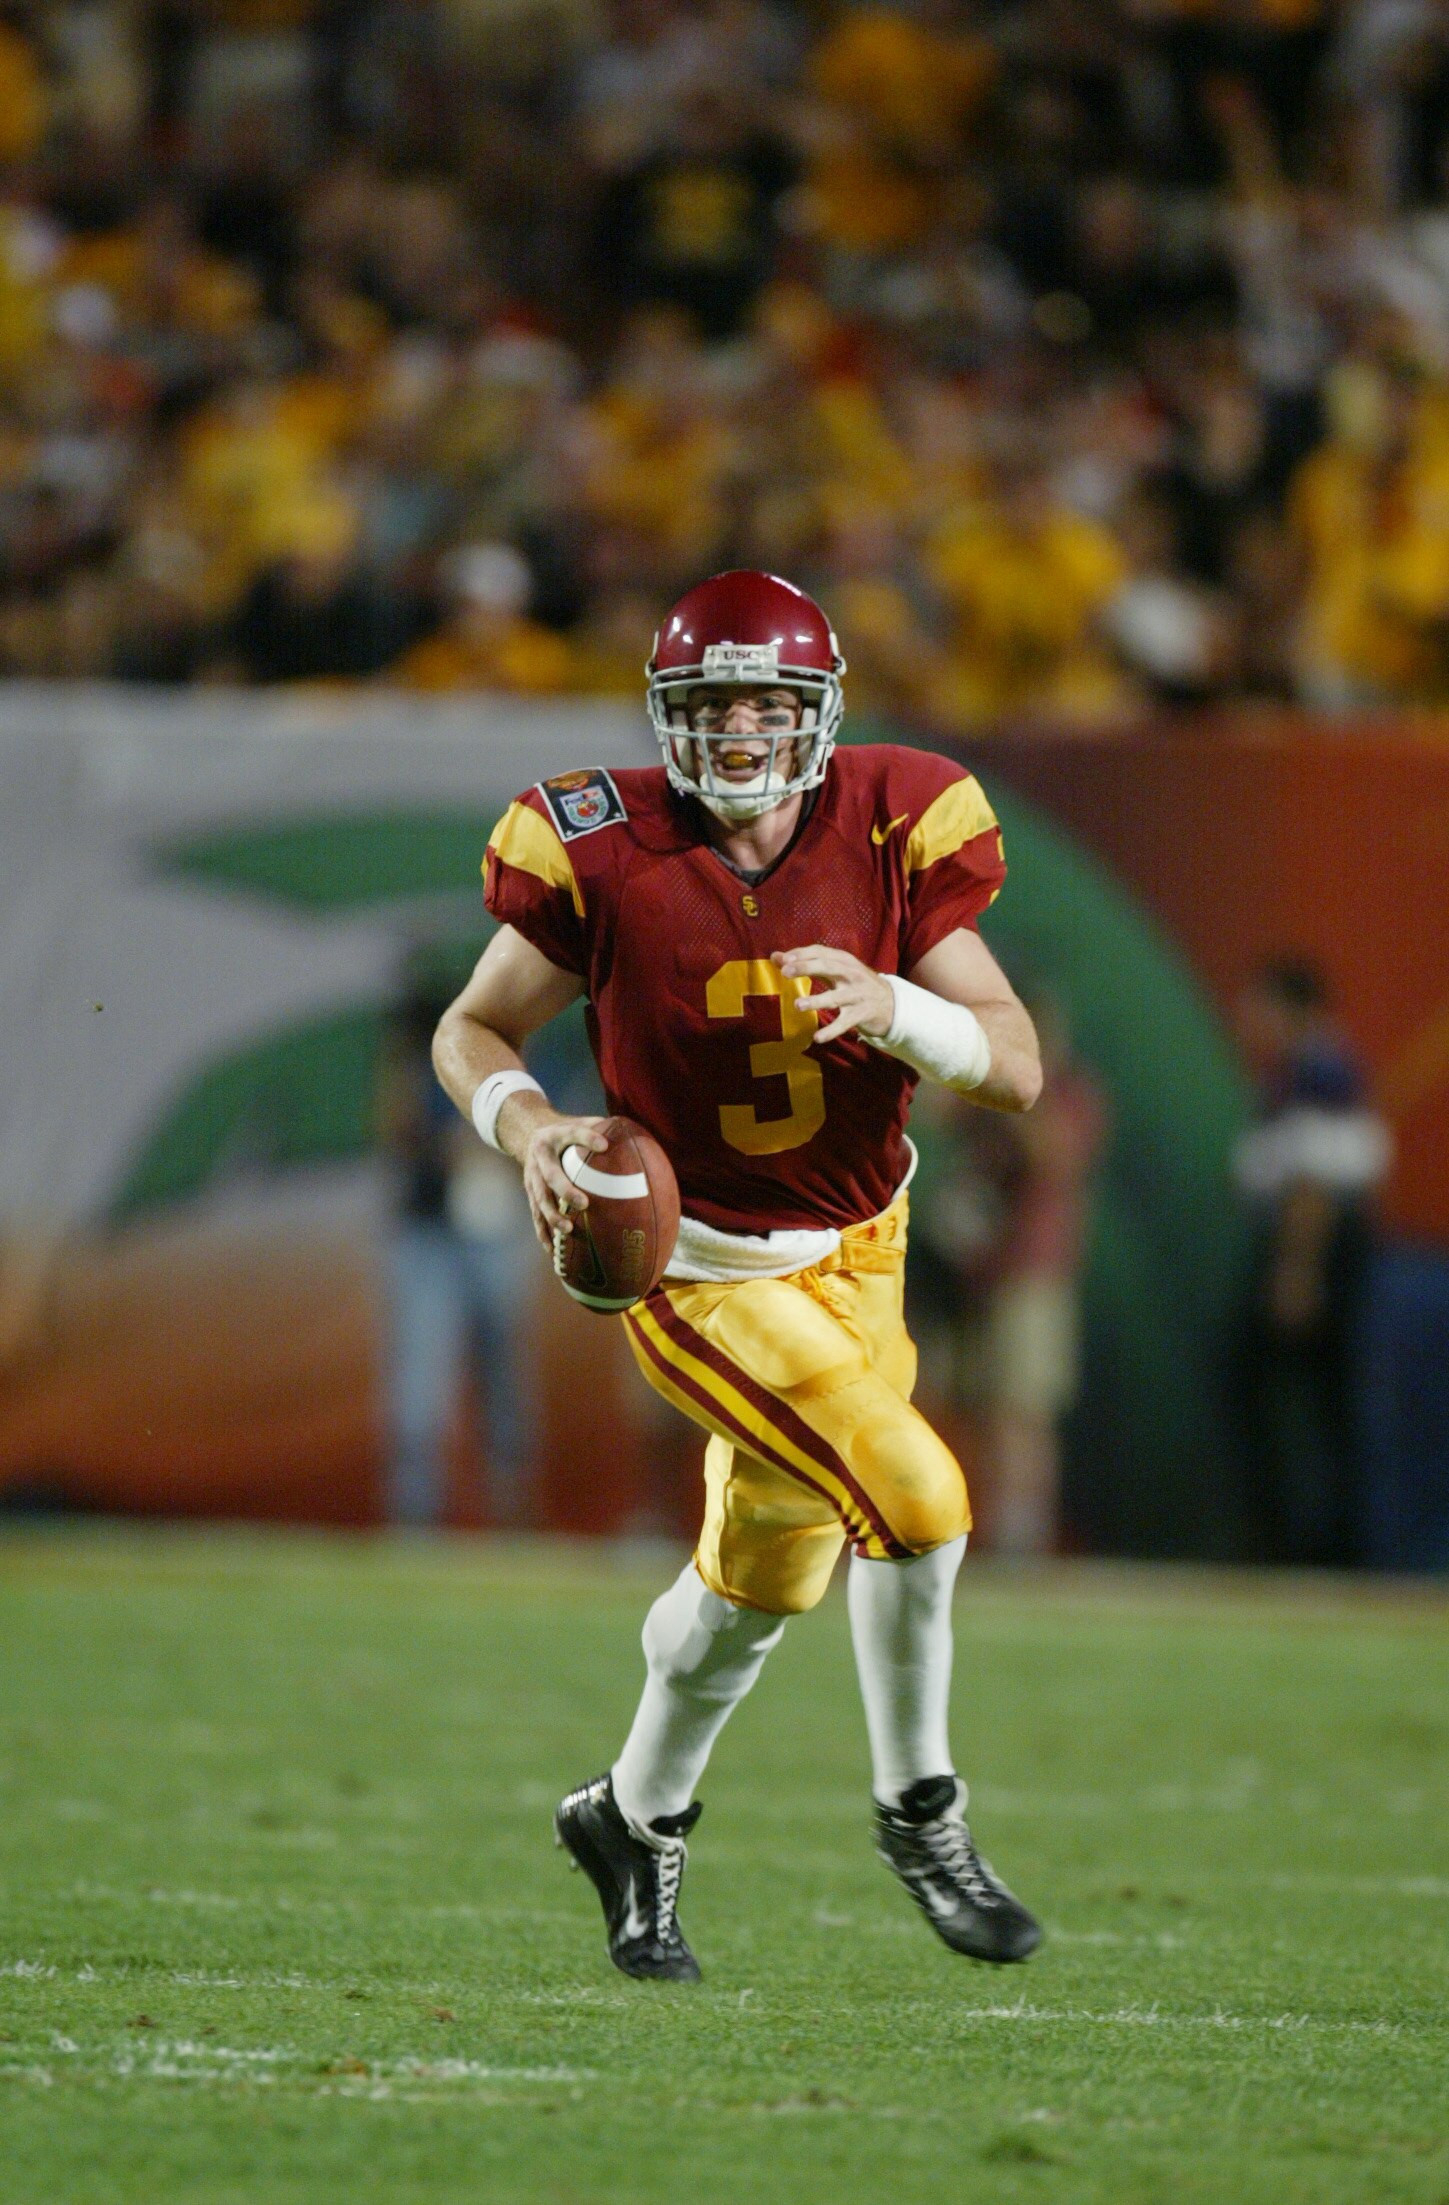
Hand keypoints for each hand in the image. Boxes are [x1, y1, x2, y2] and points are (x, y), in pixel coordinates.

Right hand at [511, 1110, 610, 1250]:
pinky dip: (543, 1233)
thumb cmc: (566, 1133)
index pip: (572, 1133)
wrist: (529, 1135)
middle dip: (565, 1190)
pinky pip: (536, 1215)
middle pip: (550, 1175)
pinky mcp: (530, 1194)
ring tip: (568, 1230)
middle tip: (583, 1203)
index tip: (605, 1145)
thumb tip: (635, 1139)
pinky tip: (553, 1251)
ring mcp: (532, 1177)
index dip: (587, 1138)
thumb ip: (601, 1129)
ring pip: (540, 1199)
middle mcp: (540, 1157)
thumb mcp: (579, 1122)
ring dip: (552, 1216)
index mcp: (555, 1135)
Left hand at [771, 944, 893, 1046]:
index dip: (801, 954)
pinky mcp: (861, 1014)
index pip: (821, 952)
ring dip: (817, 1001)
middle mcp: (852, 975)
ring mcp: (857, 995)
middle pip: (828, 967)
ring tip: (797, 1005)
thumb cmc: (854, 983)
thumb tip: (775, 956)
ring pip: (836, 997)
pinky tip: (817, 1038)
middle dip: (806, 968)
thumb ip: (806, 963)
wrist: (890, 1003)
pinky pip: (844, 1023)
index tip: (783, 959)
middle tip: (785, 972)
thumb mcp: (834, 970)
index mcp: (844, 960)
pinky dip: (831, 1031)